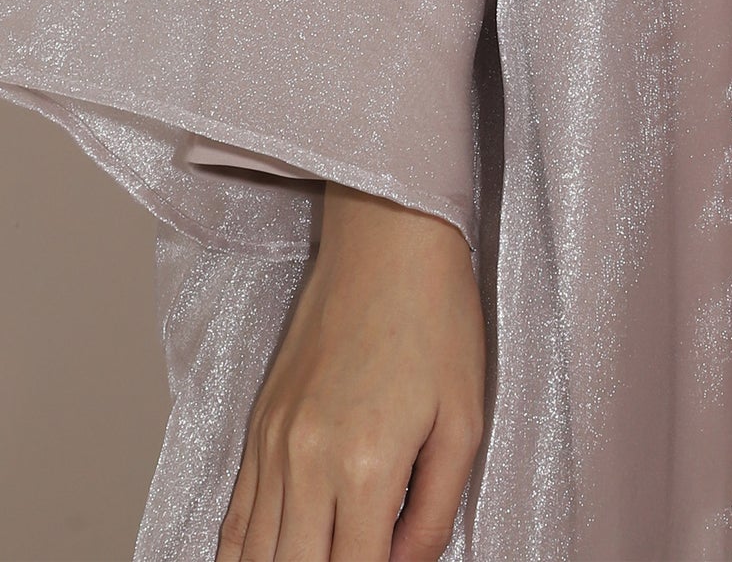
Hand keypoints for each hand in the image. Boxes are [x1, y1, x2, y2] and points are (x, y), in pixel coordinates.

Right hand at [216, 183, 484, 561]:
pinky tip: (267, 561)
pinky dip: (245, 556)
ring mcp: (272, 445)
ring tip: (323, 555)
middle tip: (361, 559)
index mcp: (366, 466)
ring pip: (255, 556)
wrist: (388, 237)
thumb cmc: (437, 319)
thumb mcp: (464, 422)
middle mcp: (306, 462)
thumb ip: (434, 513)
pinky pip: (233, 519)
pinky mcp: (258, 426)